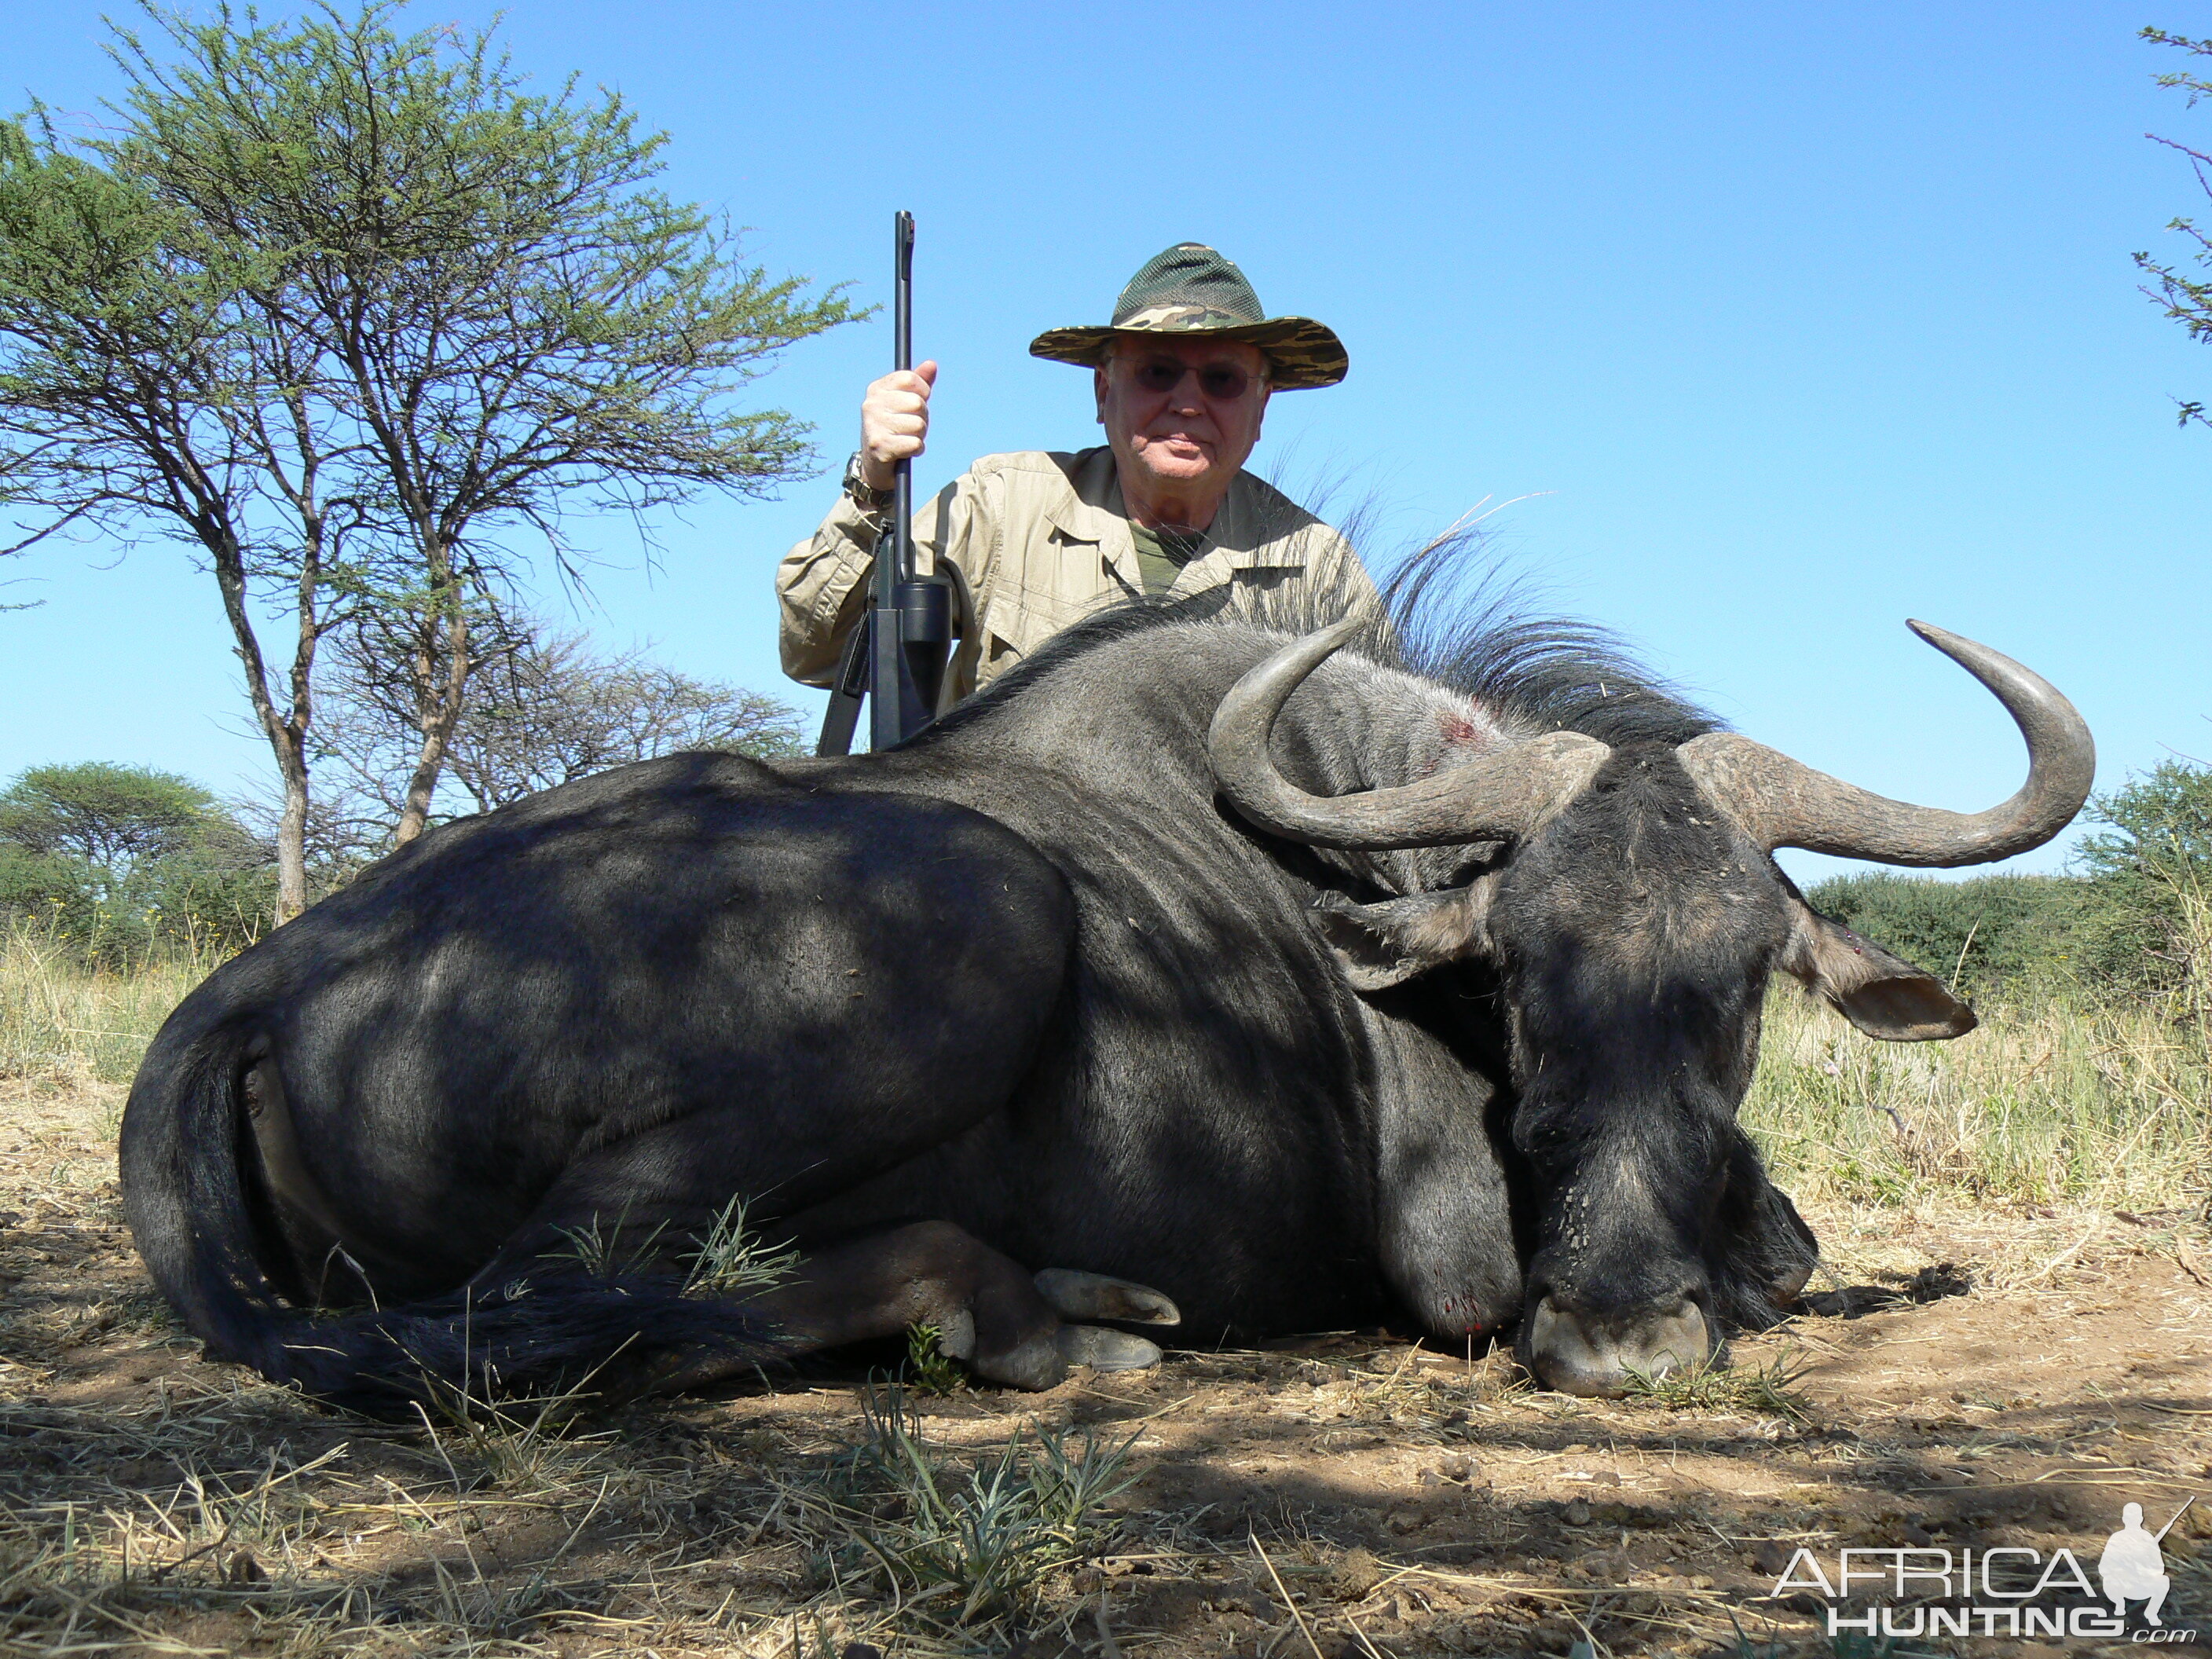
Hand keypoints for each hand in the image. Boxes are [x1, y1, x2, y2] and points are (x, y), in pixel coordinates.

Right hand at [859, 361, 936, 491]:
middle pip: (917, 403)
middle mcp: (872, 404)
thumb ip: (919, 383)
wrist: (875, 464)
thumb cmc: (894, 429)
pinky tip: (905, 451)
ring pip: (919, 424)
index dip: (922, 392)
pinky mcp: (880, 446)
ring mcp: (874, 425)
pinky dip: (916, 450)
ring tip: (906, 439)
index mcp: (877, 388)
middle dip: (922, 417)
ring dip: (919, 435)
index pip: (911, 379)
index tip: (915, 404)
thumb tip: (931, 364)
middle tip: (909, 427)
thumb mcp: (904, 402)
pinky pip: (915, 444)